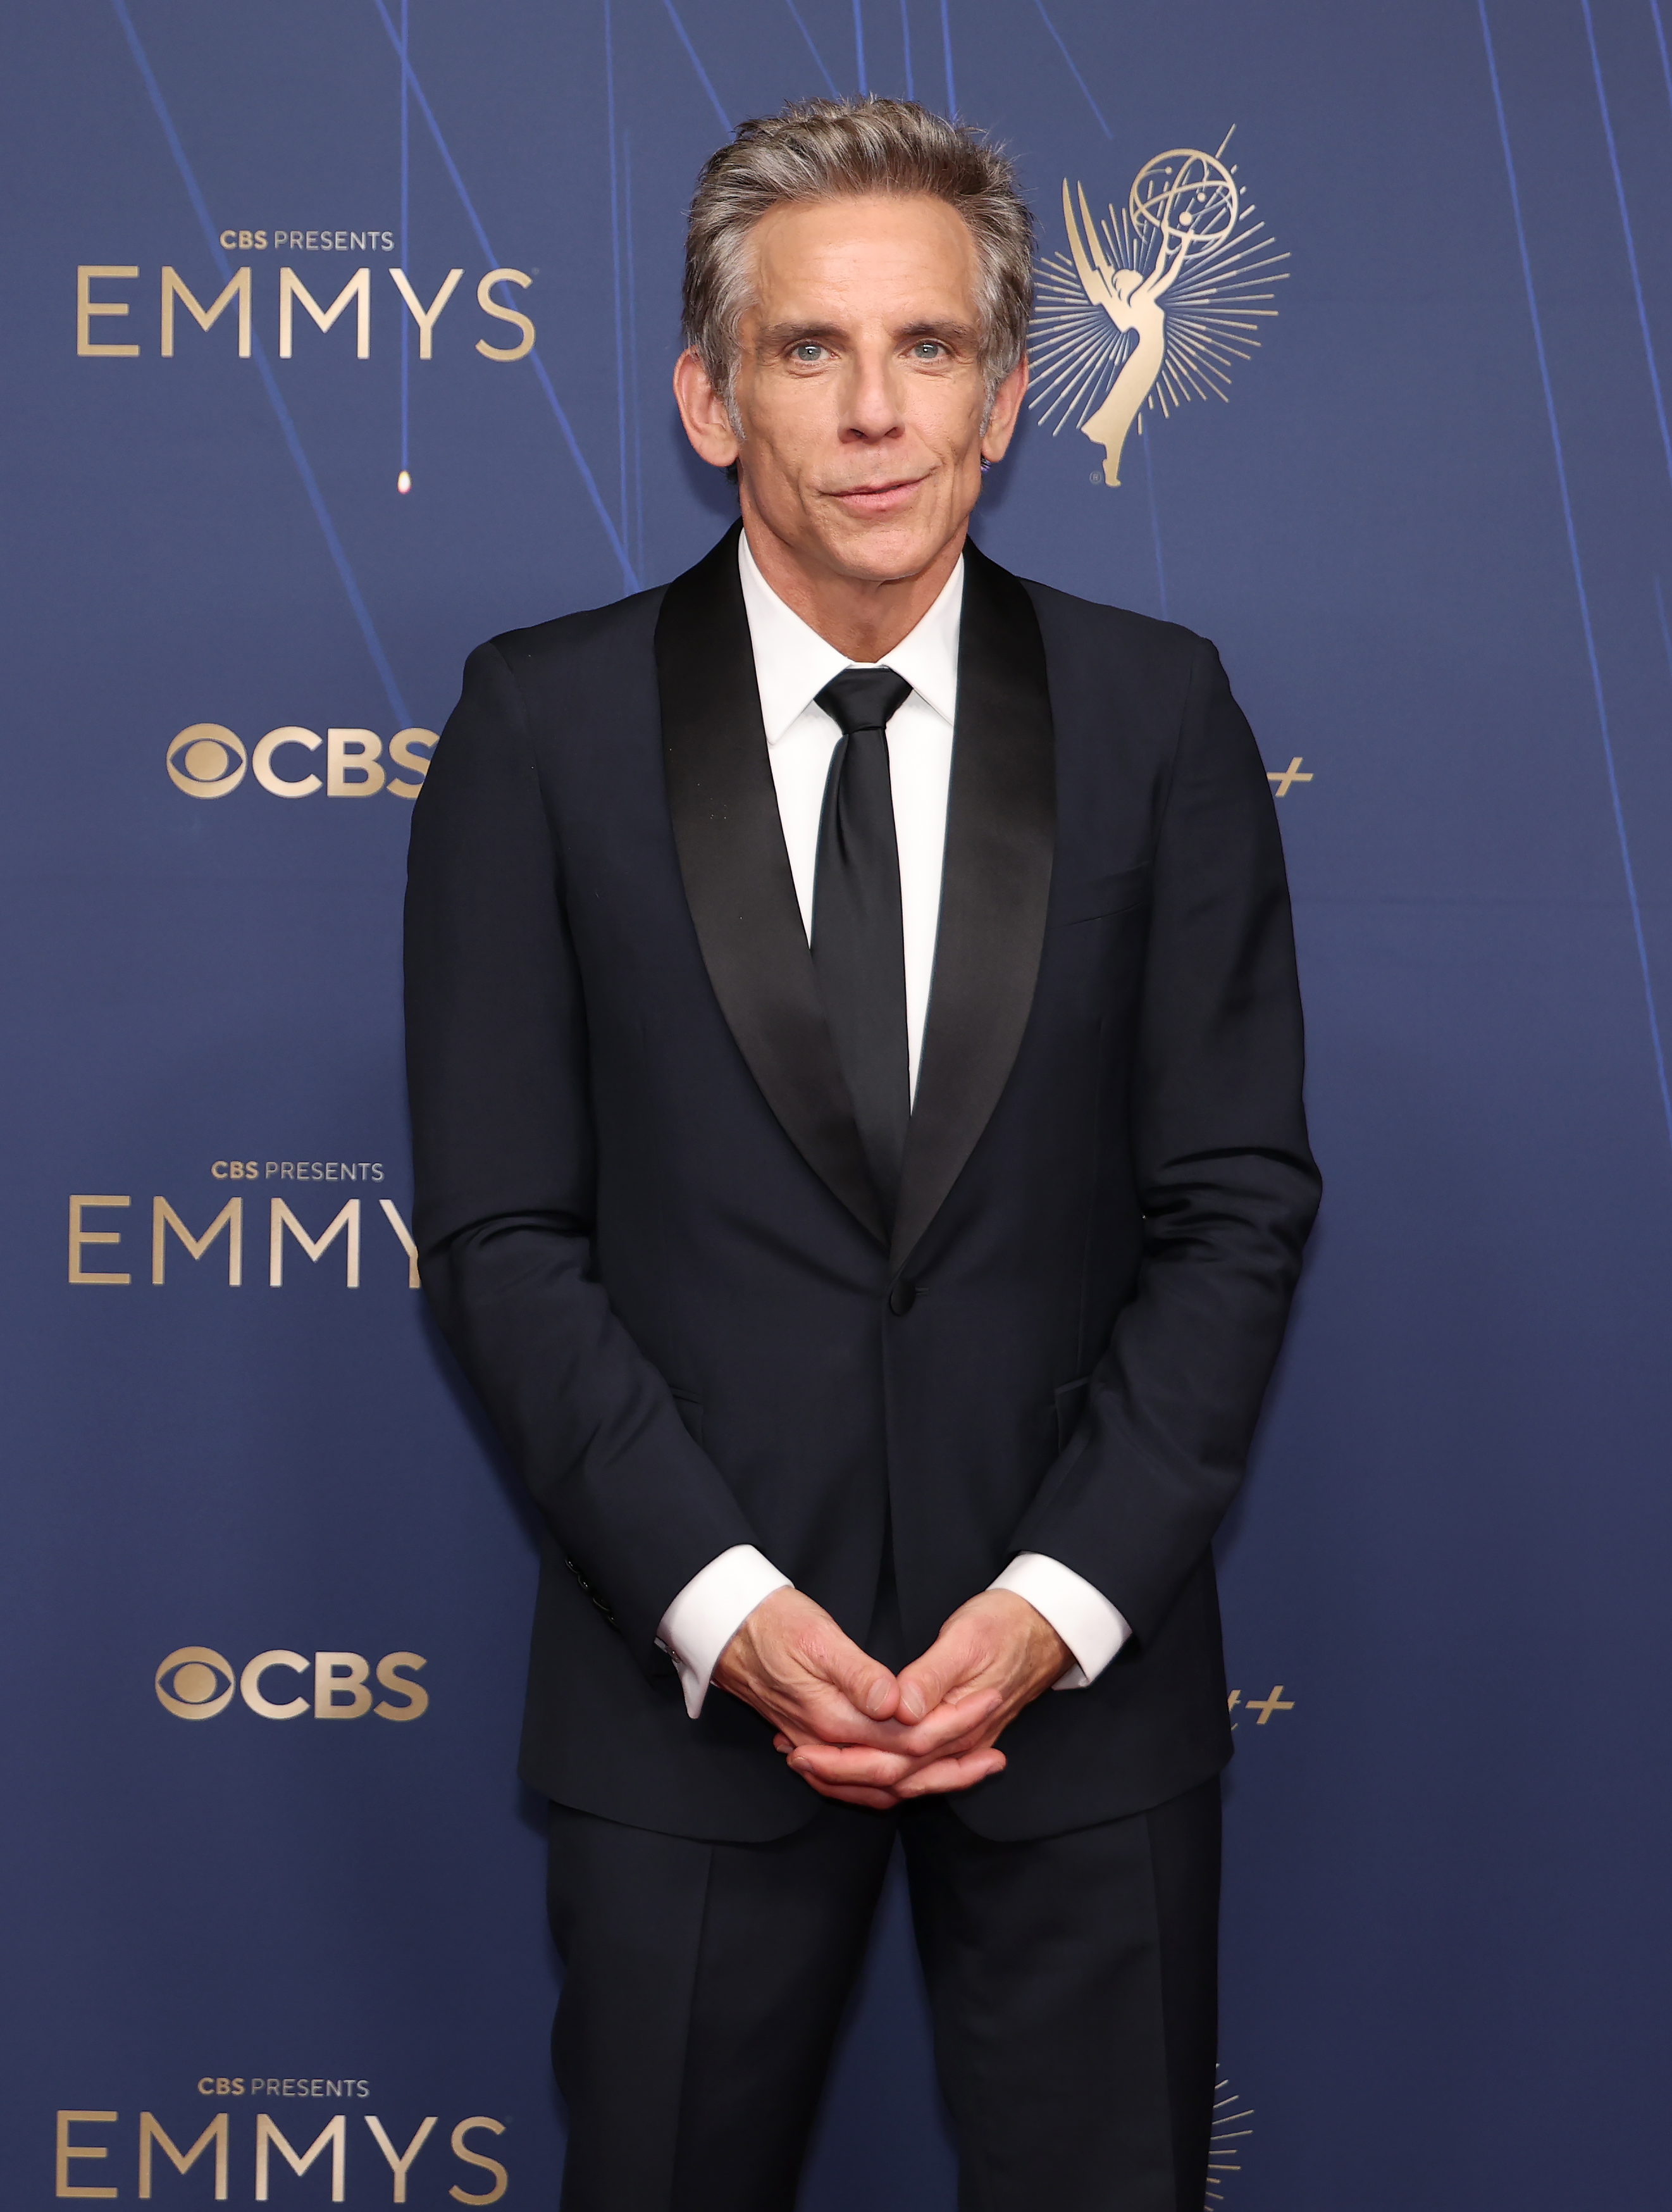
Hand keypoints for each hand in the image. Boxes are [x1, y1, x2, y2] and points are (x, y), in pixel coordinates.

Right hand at [713, 1587, 1004, 1810]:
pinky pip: (857, 1785)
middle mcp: (826, 1744)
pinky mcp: (814, 1747)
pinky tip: (914, 1782)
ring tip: (971, 1773)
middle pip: (900, 1774)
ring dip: (928, 1784)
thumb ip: (857, 1674)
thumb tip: (895, 1702)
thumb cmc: (774, 1624)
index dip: (952, 1724)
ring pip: (880, 1788)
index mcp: (833, 1718)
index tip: (989, 1702)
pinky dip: (892, 1789)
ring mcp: (817, 1750)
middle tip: (998, 1759)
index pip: (906, 1738)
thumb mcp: (817, 1638)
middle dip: (952, 1768)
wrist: (728, 1631)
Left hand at [780, 1591, 1069, 1806]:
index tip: (802, 1750)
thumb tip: (899, 1708)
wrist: (1045, 1628)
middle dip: (840, 1775)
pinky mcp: (955, 1739)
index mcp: (955, 1726)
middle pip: (892, 1779)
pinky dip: (878, 1771)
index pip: (892, 1760)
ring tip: (812, 1767)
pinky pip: (913, 1770)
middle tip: (794, 1759)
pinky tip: (852, 1761)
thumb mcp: (966, 1641)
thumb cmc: (1004, 1627)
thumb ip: (932, 1678)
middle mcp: (957, 1748)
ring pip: (901, 1782)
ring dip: (856, 1779)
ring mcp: (959, 1748)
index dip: (843, 1760)